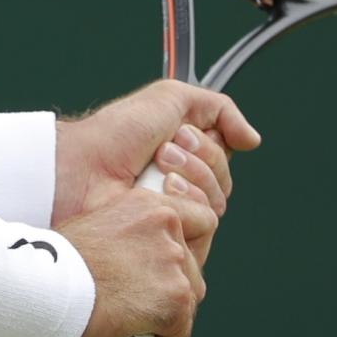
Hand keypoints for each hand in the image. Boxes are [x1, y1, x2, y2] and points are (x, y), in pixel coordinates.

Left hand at [53, 79, 260, 263]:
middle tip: (163, 151)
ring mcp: (174, 213)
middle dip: (200, 161)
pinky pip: (204, 227)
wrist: (84, 167)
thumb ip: (217, 107)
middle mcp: (181, 185)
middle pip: (225, 183)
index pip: (224, 158)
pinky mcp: (169, 238)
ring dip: (192, 180)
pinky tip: (158, 195)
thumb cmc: (115, 134)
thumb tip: (252, 140)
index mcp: (182, 155)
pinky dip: (185, 204)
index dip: (209, 146)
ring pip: (217, 205)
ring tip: (157, 170)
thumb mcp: (168, 99)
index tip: (179, 133)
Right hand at [63, 185, 213, 336]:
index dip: (188, 242)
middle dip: (173, 284)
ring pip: (189, 297)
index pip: (200, 219)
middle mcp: (166, 229)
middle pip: (192, 265)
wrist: (41, 283)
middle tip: (143, 299)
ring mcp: (173, 264)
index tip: (167, 260)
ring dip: (169, 313)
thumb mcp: (96, 224)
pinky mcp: (175, 299)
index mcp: (147, 204)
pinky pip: (180, 330)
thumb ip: (129, 232)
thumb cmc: (53, 259)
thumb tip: (141, 258)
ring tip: (140, 326)